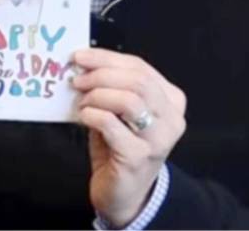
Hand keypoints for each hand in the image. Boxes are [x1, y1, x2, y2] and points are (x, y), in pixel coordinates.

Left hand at [71, 48, 187, 227]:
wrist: (124, 192)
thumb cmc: (119, 146)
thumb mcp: (119, 110)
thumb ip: (111, 86)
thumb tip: (83, 63)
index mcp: (170, 100)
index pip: (139, 67)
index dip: (106, 58)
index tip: (80, 57)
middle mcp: (171, 119)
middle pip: (137, 80)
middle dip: (100, 75)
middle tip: (77, 80)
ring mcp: (158, 139)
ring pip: (129, 100)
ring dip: (97, 95)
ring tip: (82, 102)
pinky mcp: (138, 156)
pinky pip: (112, 124)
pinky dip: (92, 115)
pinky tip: (84, 117)